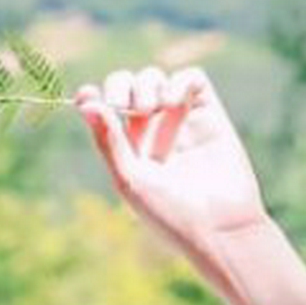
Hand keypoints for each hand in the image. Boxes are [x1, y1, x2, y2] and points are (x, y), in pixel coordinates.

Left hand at [75, 66, 269, 281]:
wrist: (219, 226)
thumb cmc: (170, 213)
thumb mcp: (131, 180)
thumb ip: (109, 142)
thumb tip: (86, 103)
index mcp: (127, 150)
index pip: (104, 111)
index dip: (93, 97)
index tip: (87, 95)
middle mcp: (151, 133)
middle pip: (128, 86)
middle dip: (121, 86)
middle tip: (126, 106)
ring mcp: (180, 121)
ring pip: (156, 78)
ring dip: (148, 84)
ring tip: (153, 109)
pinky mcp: (209, 114)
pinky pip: (191, 78)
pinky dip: (179, 81)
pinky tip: (173, 103)